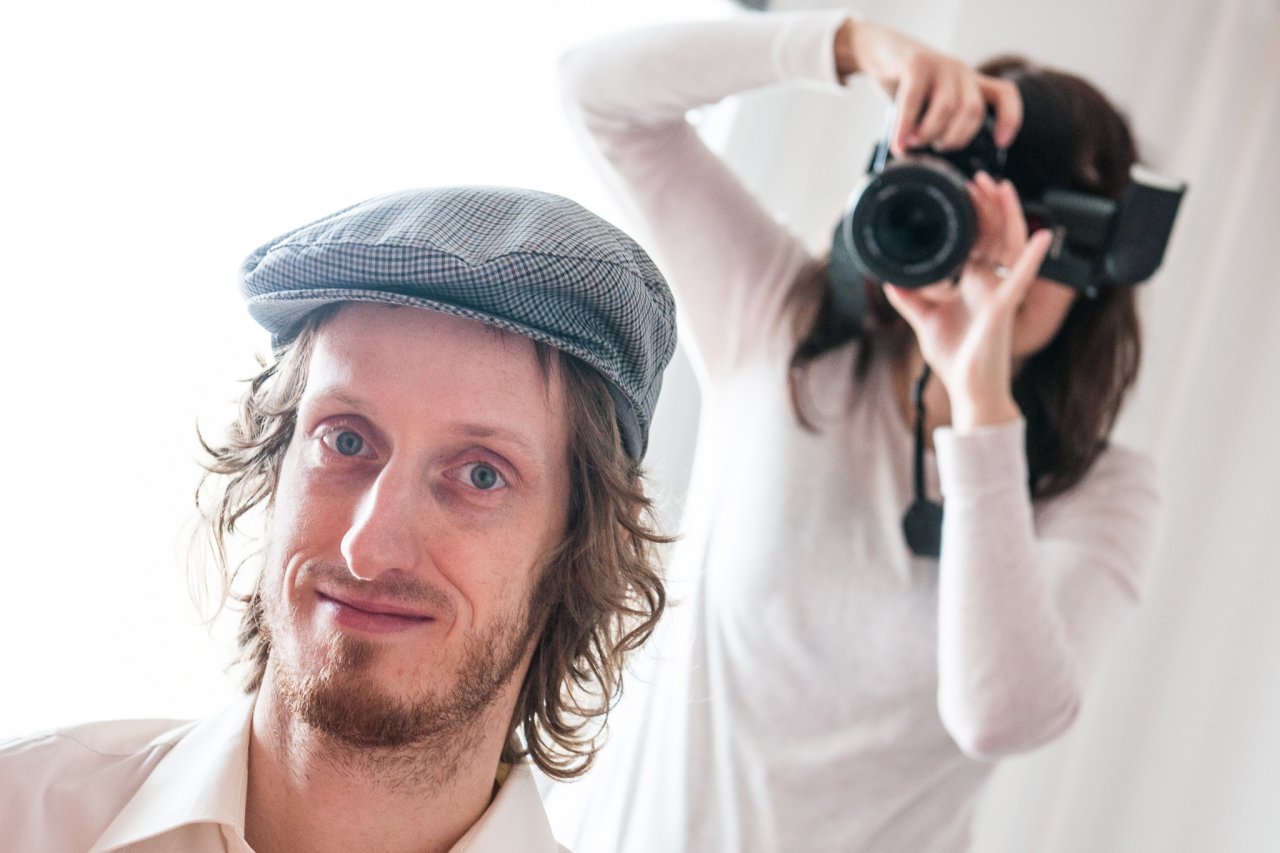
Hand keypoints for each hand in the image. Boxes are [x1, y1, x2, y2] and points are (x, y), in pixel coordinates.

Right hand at [835, 19, 1020, 153]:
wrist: (877, 51)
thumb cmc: (904, 85)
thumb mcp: (932, 101)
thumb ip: (942, 119)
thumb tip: (936, 158)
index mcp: (970, 81)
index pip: (1004, 94)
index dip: (1009, 118)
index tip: (1001, 142)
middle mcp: (960, 71)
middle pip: (971, 110)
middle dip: (953, 138)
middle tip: (932, 146)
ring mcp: (939, 65)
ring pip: (947, 108)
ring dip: (928, 134)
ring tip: (911, 143)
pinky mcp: (915, 64)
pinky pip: (913, 101)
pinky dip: (905, 127)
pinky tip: (898, 145)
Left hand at [882, 173, 1053, 430]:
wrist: (970, 389)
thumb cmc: (957, 358)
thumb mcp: (925, 321)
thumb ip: (910, 298)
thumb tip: (890, 278)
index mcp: (974, 284)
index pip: (977, 241)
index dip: (974, 215)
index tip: (964, 190)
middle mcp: (990, 284)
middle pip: (995, 235)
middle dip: (989, 205)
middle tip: (980, 177)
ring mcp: (999, 294)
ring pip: (1009, 246)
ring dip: (1008, 215)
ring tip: (1002, 187)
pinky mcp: (1003, 308)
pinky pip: (1020, 278)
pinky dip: (1033, 257)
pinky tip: (1042, 235)